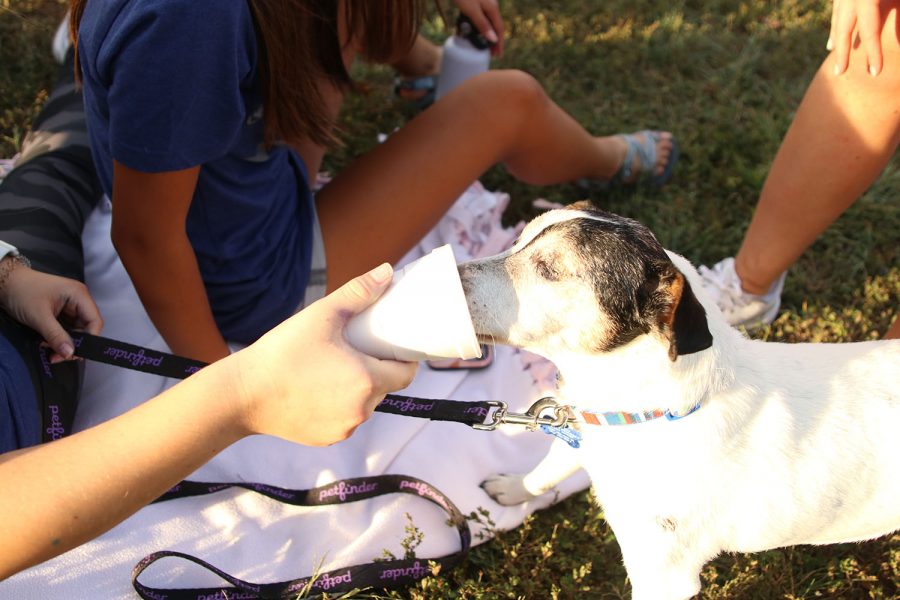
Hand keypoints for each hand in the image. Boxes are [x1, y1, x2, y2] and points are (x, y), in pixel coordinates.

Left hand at [0, 263, 102, 362]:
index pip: (95, 321)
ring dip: (66, 343)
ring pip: (77, 331)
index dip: (89, 339)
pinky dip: (60, 338)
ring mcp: (71, 306)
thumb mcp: (39, 317)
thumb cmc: (23, 293)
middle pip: (87, 328)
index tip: (75, 353)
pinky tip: (49, 344)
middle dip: (74, 344)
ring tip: (50, 351)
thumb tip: (70, 354)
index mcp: (79, 295)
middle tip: (58, 356)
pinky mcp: (62, 312)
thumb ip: (56, 336)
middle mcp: (79, 300)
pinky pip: (67, 329)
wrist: (5, 283)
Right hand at [232, 263, 417, 445]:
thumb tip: (387, 271)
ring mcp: (343, 428)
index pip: (406, 373)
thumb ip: (358, 293)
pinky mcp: (325, 438)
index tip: (393, 345)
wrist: (241, 395)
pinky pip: (344, 419)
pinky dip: (339, 405)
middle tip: (361, 349)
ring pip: (364, 405)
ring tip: (338, 366)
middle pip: (385, 388)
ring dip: (359, 388)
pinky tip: (321, 388)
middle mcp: (360, 411)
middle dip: (378, 369)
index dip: (404, 358)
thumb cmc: (282, 352)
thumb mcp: (322, 315)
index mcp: (366, 381)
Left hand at [453, 0, 504, 55]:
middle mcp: (489, 6)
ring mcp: (482, 4)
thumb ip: (482, 24)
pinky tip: (466, 32)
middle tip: (490, 54)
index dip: (499, 43)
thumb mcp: (472, 10)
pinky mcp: (473, 3)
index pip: (499, 29)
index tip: (498, 55)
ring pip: (484, 23)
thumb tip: (493, 39)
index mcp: (492, 8)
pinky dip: (473, 27)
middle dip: (492, 41)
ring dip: (482, 35)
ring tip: (479, 46)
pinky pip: (475, 19)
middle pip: (493, 27)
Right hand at [829, 0, 882, 75]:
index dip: (873, 54)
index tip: (875, 73)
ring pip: (837, 17)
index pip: (869, 32)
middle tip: (838, 73)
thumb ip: (899, 18)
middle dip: (842, 53)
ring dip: (835, 35)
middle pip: (843, 30)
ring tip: (831, 49)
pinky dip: (837, 18)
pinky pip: (838, 6)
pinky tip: (837, 23)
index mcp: (865, 0)